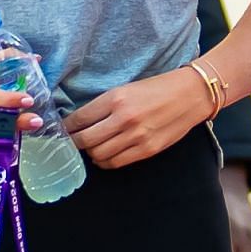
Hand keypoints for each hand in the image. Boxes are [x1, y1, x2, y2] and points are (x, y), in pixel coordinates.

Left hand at [65, 68, 207, 168]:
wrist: (190, 95)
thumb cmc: (157, 89)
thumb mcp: (126, 89)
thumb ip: (104, 105)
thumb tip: (79, 121)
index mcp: (116, 98)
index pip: (79, 118)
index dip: (66, 128)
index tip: (60, 131)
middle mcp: (124, 118)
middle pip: (85, 140)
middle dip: (73, 143)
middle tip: (70, 142)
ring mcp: (136, 136)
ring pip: (98, 155)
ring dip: (90, 153)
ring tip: (90, 147)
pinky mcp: (147, 150)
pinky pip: (116, 163)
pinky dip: (105, 161)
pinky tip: (105, 155)